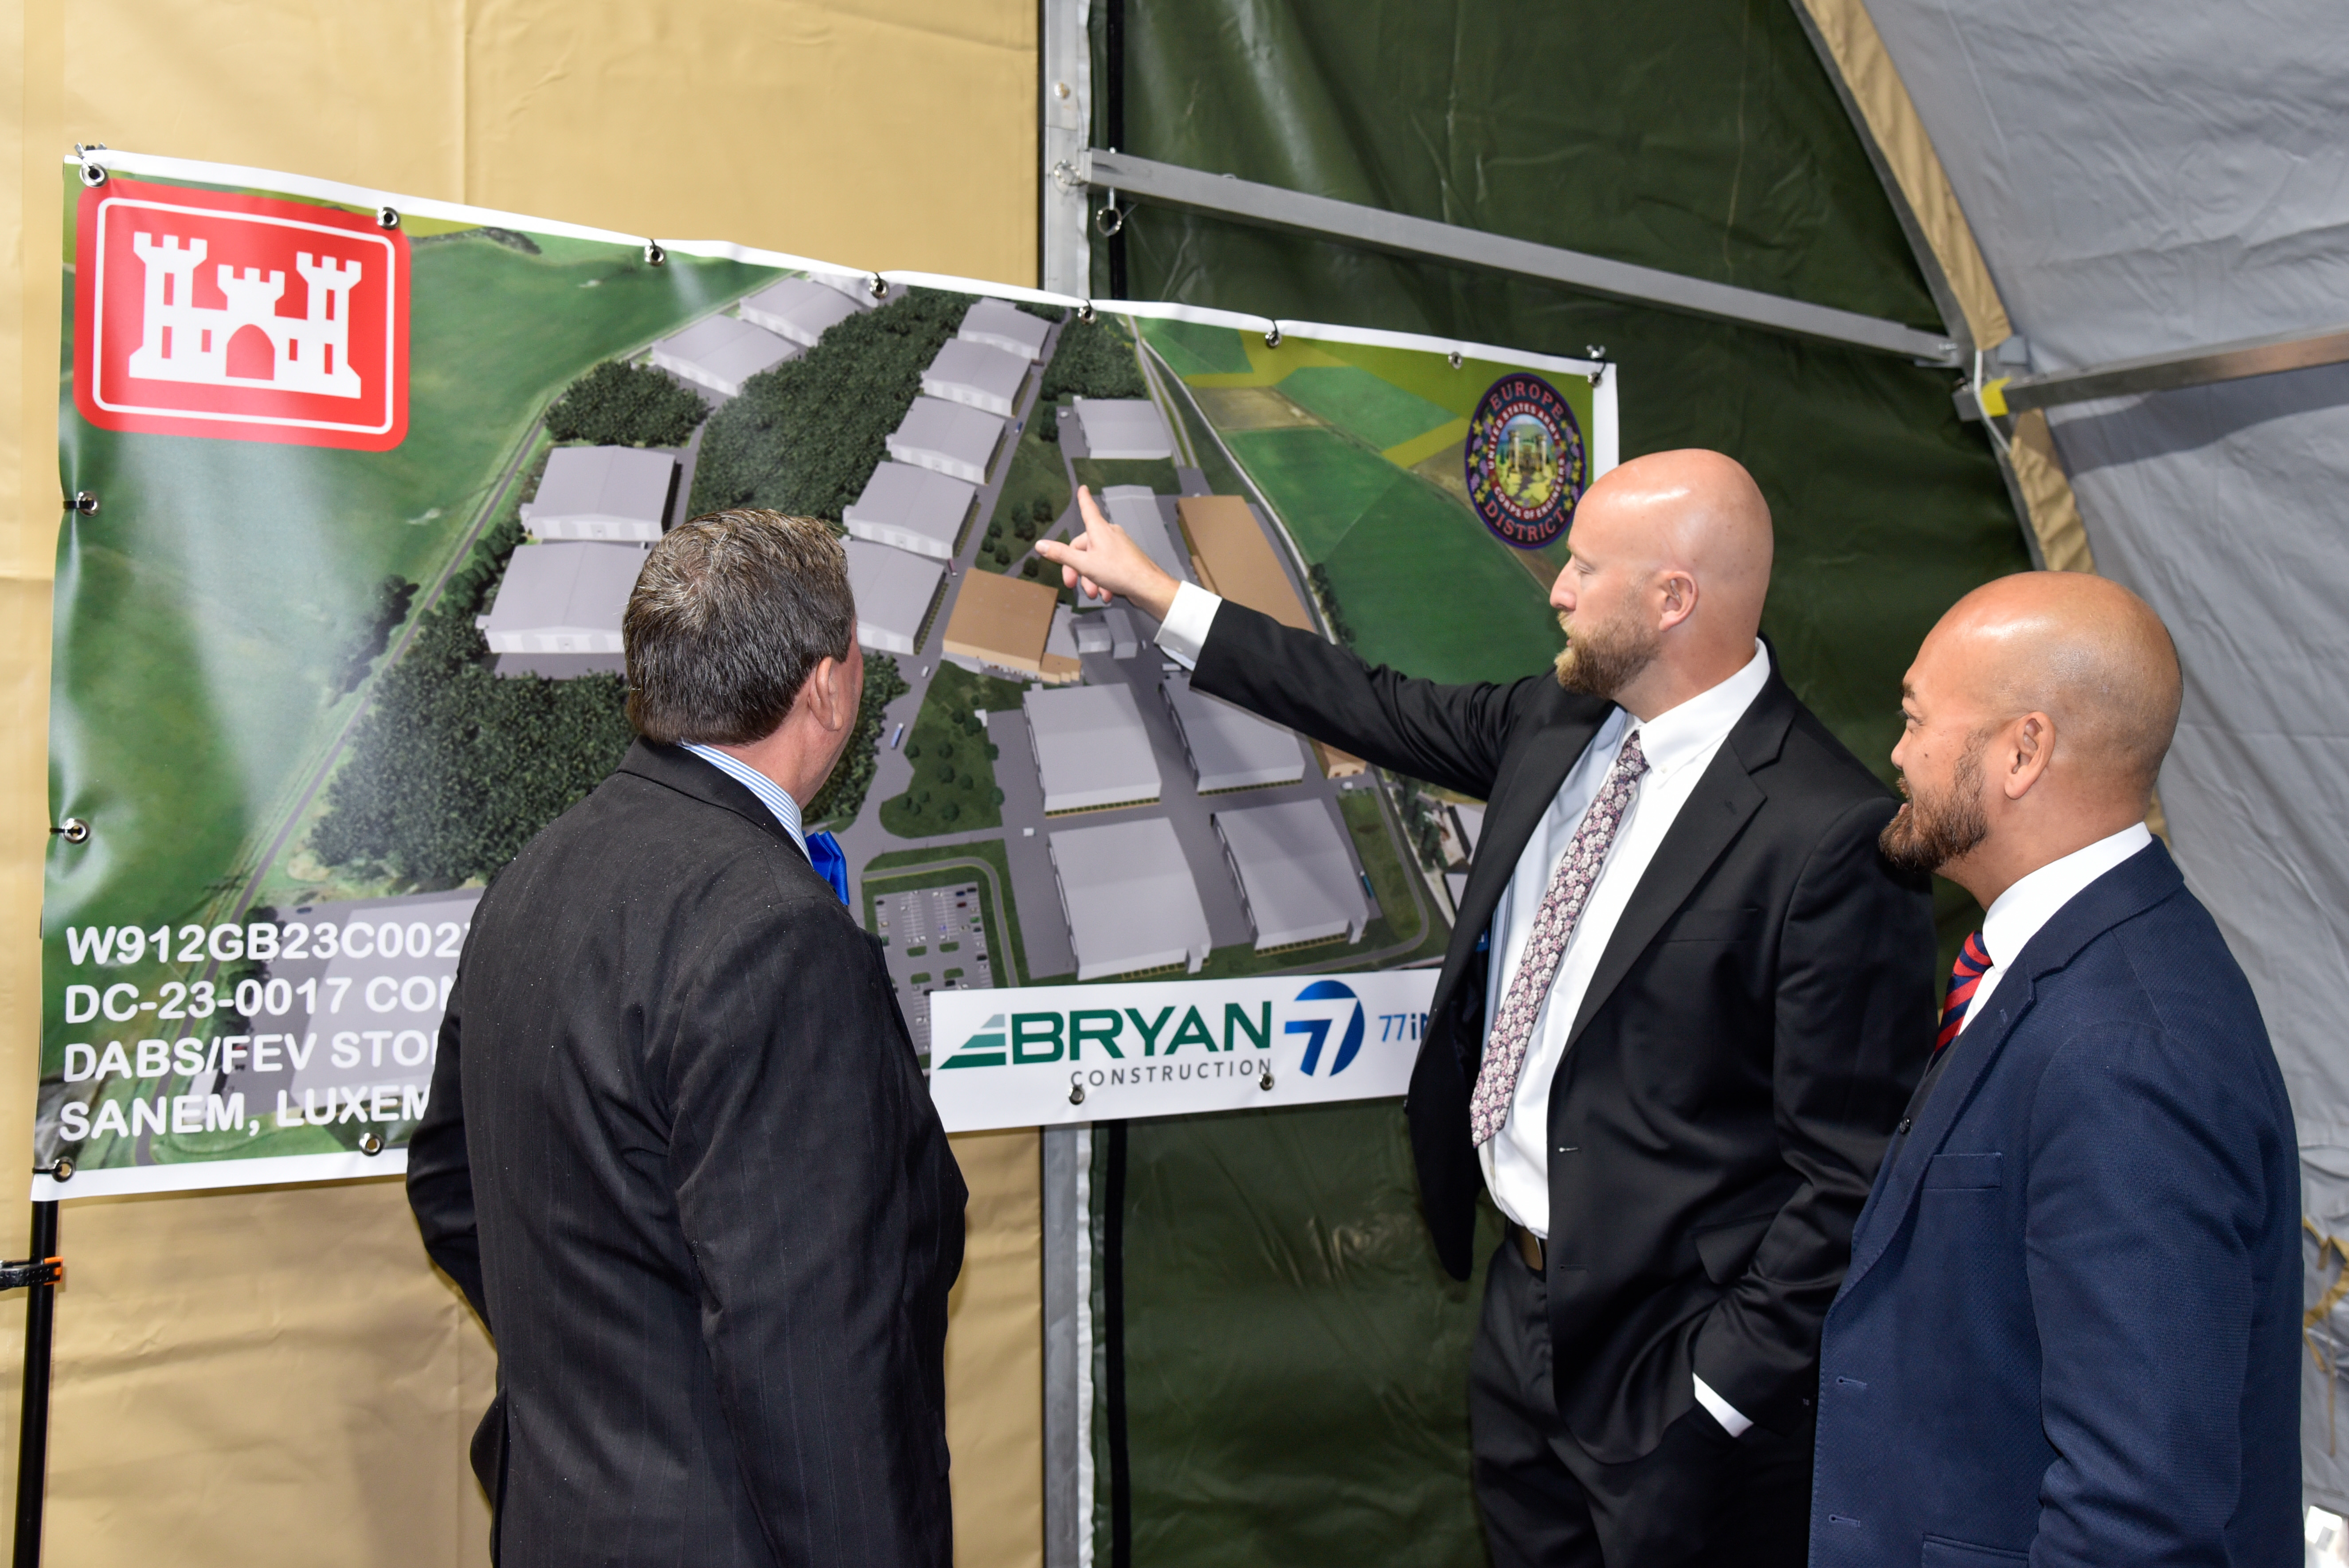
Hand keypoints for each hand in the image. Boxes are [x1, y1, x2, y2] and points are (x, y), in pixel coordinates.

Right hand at [1033, 487, 1181, 621]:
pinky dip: (1103, 581)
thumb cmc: (1120, 571)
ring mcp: (1118, 547)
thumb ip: (1061, 555)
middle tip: (1073, 584)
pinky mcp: (1125, 560)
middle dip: (1077, 569)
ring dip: (1090, 579)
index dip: (1083, 499)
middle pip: (1084, 547)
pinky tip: (1105, 593)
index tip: (1083, 488)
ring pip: (1095, 561)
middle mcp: (1109, 535)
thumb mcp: (1084, 564)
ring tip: (1094, 593)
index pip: (1088, 509)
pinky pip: (1107, 568)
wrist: (1147, 586)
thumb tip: (1041, 545)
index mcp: (1099, 530)